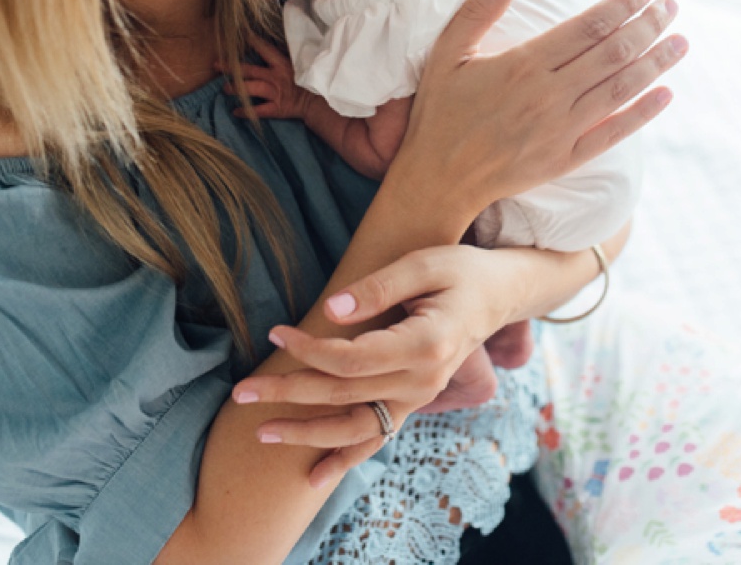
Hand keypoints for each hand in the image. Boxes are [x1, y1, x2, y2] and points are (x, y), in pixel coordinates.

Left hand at [220, 36, 313, 119]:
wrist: (318, 101)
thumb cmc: (307, 80)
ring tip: (225, 89)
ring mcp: (275, 93)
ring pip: (251, 89)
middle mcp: (275, 77)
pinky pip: (258, 111)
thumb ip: (285, 53)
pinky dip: (246, 112)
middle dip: (231, 67)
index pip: (264, 49)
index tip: (239, 36)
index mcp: (281, 63)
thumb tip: (274, 42)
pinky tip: (235, 112)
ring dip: (236, 89)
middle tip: (216, 65)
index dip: (251, 41)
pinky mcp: (277, 108)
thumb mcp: (298, 63)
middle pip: (249, 70)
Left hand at [231, 245, 506, 485]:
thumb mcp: (423, 264)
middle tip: (242, 392)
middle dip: (289, 394)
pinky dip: (345, 458)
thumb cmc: (460, 271)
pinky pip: (376, 437)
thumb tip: (328, 311)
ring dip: (308, 435)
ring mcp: (420, 397)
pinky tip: (314, 476)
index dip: (308, 350)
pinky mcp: (414, 402)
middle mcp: (424, 380)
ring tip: (262, 434)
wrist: (498, 294)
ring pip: (357, 428)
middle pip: (344, 394)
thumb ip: (376, 288)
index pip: (352, 358)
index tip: (276, 332)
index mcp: (426, 344)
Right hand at [390, 0, 685, 222]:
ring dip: (656, 63)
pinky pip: (613, 133)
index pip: (588, 26)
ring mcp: (561, 129)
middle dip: (649, 25)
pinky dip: (642, 114)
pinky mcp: (566, 158)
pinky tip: (665, 95)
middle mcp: (549, 94)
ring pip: (621, 88)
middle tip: (672, 6)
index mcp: (523, 63)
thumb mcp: (446, 53)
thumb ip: (478, 10)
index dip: (622, 4)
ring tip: (681, 42)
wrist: (437, 179)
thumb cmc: (440, 112)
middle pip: (614, 52)